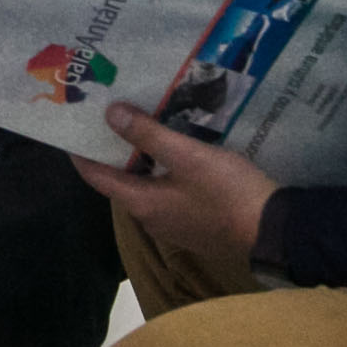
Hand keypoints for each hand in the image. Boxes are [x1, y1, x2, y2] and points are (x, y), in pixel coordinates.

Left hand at [72, 104, 279, 267]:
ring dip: (139, 161)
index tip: (72, 129)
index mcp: (142, 203)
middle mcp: (151, 219)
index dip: (81, 154)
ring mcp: (174, 225)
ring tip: (140, 128)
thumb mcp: (188, 156)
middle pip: (121, 183)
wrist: (274, 232)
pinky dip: (161, 173)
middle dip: (112, 152)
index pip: (97, 178)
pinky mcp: (195, 224)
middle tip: (109, 119)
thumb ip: (149, 135)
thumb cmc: (227, 192)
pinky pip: (167, 195)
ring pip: (145, 188)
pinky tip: (174, 153)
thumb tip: (110, 115)